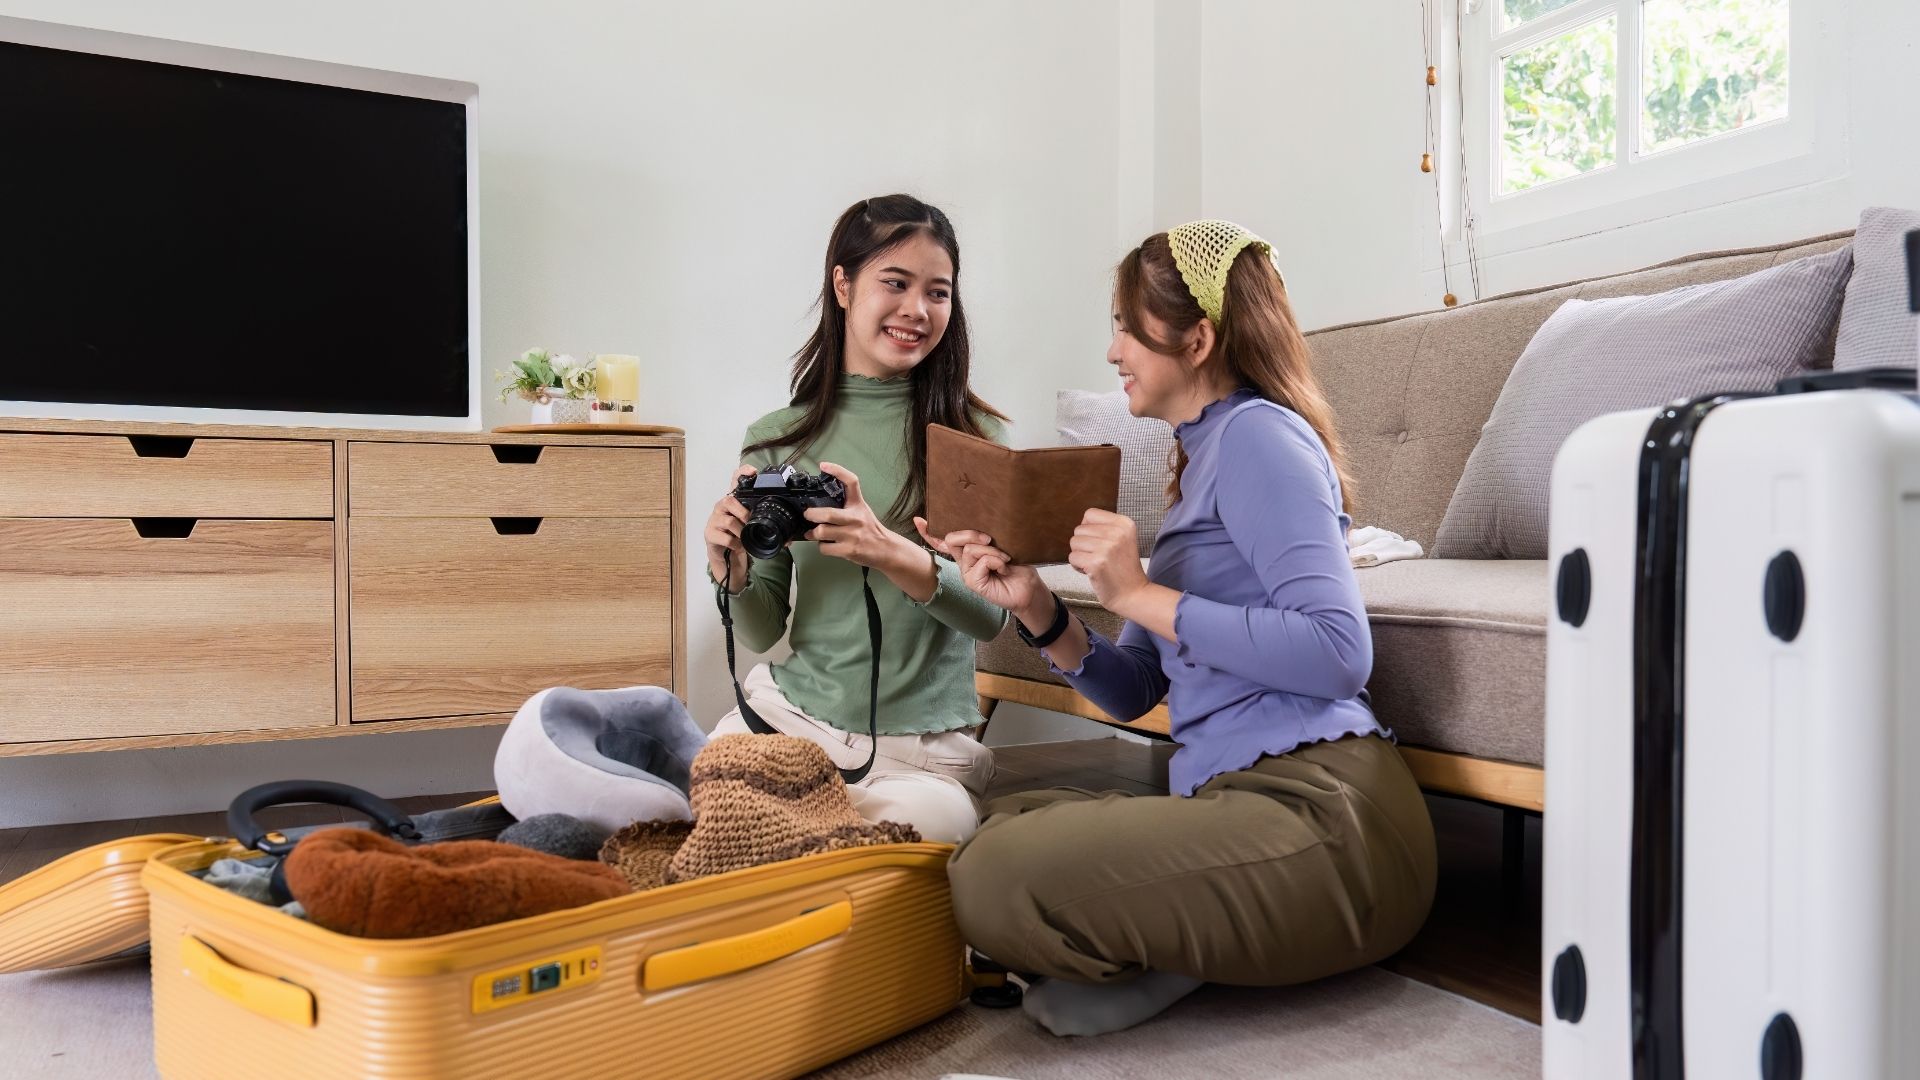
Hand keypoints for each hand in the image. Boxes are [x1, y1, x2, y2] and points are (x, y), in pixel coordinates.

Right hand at [705, 464, 757, 591]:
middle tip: (750, 522)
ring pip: (729, 521)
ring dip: (741, 531)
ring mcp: (714, 520)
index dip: (742, 473)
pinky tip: (738, 545)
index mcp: (734, 501)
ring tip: (745, 537)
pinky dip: (735, 543)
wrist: (724, 555)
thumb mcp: (752, 527)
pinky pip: (725, 537)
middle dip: (744, 513)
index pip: (734, 481)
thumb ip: (767, 527)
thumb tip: (789, 539)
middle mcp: (722, 507)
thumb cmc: (738, 536)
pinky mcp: (710, 534)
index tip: (752, 471)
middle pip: (729, 500)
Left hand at [804, 462, 915, 570]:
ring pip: (822, 531)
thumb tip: (819, 504)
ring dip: (812, 533)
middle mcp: (855, 518)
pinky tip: (825, 544)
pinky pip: (826, 548)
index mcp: (858, 505)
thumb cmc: (871, 530)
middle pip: (827, 513)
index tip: (823, 466)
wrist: (886, 549)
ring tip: (812, 533)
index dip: (837, 471)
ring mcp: (852, 535)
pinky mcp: (849, 550)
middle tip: (807, 514)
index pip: (851, 482)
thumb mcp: (862, 510)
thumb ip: (845, 505)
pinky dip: (821, 546)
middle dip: (811, 514)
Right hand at [919, 523, 1047, 620]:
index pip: (944, 541)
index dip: (929, 532)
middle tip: (990, 539)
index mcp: (968, 551)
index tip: (918, 520)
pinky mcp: (972, 582)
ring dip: (992, 551)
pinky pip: (980, 562)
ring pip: (970, 549)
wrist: (1028, 588)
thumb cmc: (1017, 566)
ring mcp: (966, 573)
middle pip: (953, 538)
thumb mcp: (1002, 546)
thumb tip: (982, 530)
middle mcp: (964, 561)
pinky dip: (995, 561)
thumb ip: (986, 540)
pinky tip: (1003, 568)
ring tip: (1004, 559)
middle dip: (971, 534)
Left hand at [1069, 509, 1148, 613]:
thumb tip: (1080, 524)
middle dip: (1083, 544)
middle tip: (1099, 557)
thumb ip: (1104, 527)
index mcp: (1124, 523)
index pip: (1090, 514)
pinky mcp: (1096, 563)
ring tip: (1095, 564)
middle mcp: (1117, 532)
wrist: (1133, 594)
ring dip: (1080, 555)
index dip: (1089, 529)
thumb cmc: (1123, 568)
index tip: (1100, 543)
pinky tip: (1091, 572)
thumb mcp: (1123, 539)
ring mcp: (1107, 547)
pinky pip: (1072, 557)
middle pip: (1079, 529)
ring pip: (1074, 543)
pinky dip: (1078, 566)